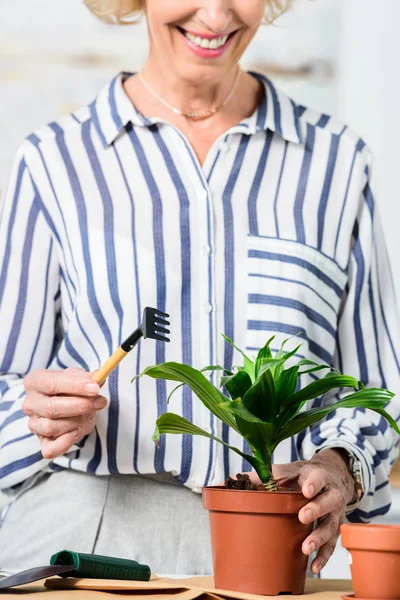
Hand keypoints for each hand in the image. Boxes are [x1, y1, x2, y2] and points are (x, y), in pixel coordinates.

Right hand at [23, 367, 107, 459]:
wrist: (71, 407)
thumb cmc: (71, 389)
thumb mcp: (78, 378)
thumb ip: (87, 377)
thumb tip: (97, 378)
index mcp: (35, 382)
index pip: (52, 383)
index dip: (75, 386)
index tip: (95, 388)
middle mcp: (30, 403)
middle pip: (51, 407)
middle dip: (80, 405)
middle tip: (100, 402)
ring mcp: (34, 424)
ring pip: (51, 427)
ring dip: (76, 422)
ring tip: (87, 415)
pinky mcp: (41, 442)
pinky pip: (51, 449)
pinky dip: (67, 442)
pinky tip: (77, 430)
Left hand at [247, 449, 356, 573]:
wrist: (332, 478)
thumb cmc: (302, 476)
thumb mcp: (285, 471)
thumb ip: (260, 477)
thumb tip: (225, 483)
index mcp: (318, 476)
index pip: (318, 477)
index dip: (313, 483)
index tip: (306, 490)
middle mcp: (331, 495)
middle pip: (328, 502)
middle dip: (316, 509)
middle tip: (302, 516)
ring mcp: (334, 514)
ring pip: (330, 526)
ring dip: (319, 538)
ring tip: (306, 548)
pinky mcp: (334, 529)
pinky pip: (332, 545)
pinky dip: (324, 557)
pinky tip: (314, 567)